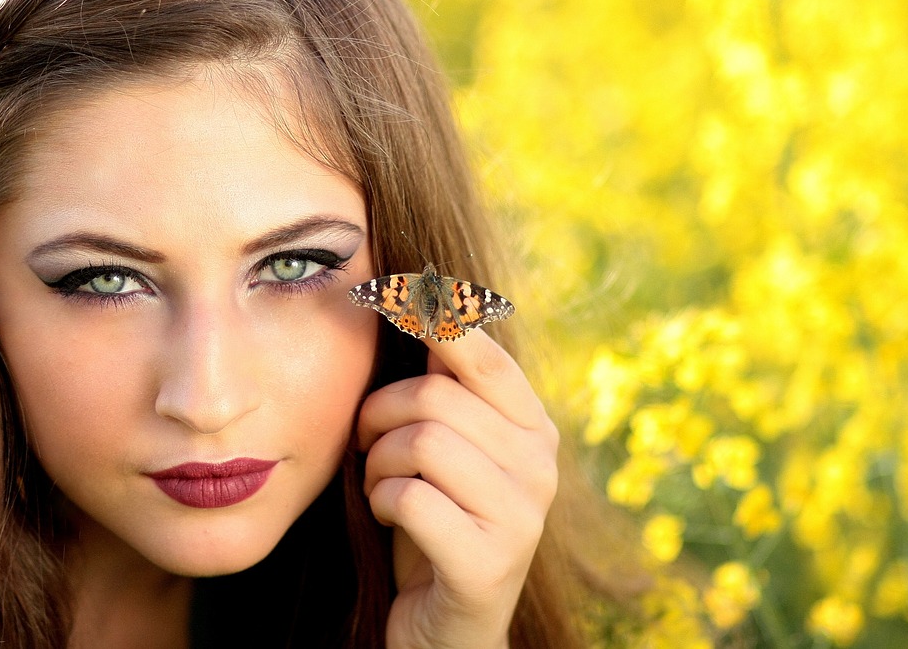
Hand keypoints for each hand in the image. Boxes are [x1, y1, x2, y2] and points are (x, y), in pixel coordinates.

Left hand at [356, 329, 560, 648]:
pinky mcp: (489, 563)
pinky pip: (411, 498)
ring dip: (377, 464)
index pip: (482, 352)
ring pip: (421, 443)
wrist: (444, 623)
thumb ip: (447, 386)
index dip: (431, 316)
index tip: (386, 292)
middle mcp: (541, 465)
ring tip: (380, 486)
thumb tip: (429, 298)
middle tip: (367, 444)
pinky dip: (381, 502)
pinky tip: (387, 518)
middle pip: (436, 396)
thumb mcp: (444, 449)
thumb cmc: (434, 522)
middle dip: (379, 416)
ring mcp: (522, 516)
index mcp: (534, 426)